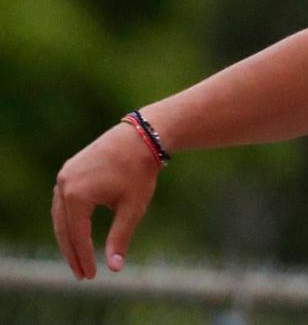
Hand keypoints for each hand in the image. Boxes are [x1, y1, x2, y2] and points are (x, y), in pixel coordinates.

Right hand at [52, 123, 159, 279]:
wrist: (142, 136)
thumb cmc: (139, 171)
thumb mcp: (132, 208)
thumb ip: (120, 238)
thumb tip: (115, 268)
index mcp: (77, 195)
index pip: (78, 236)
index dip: (84, 258)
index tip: (92, 276)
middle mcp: (65, 184)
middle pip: (64, 228)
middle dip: (72, 253)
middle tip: (82, 274)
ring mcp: (65, 174)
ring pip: (60, 215)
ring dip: (68, 237)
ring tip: (78, 258)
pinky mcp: (69, 169)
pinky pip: (63, 201)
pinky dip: (68, 219)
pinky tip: (76, 233)